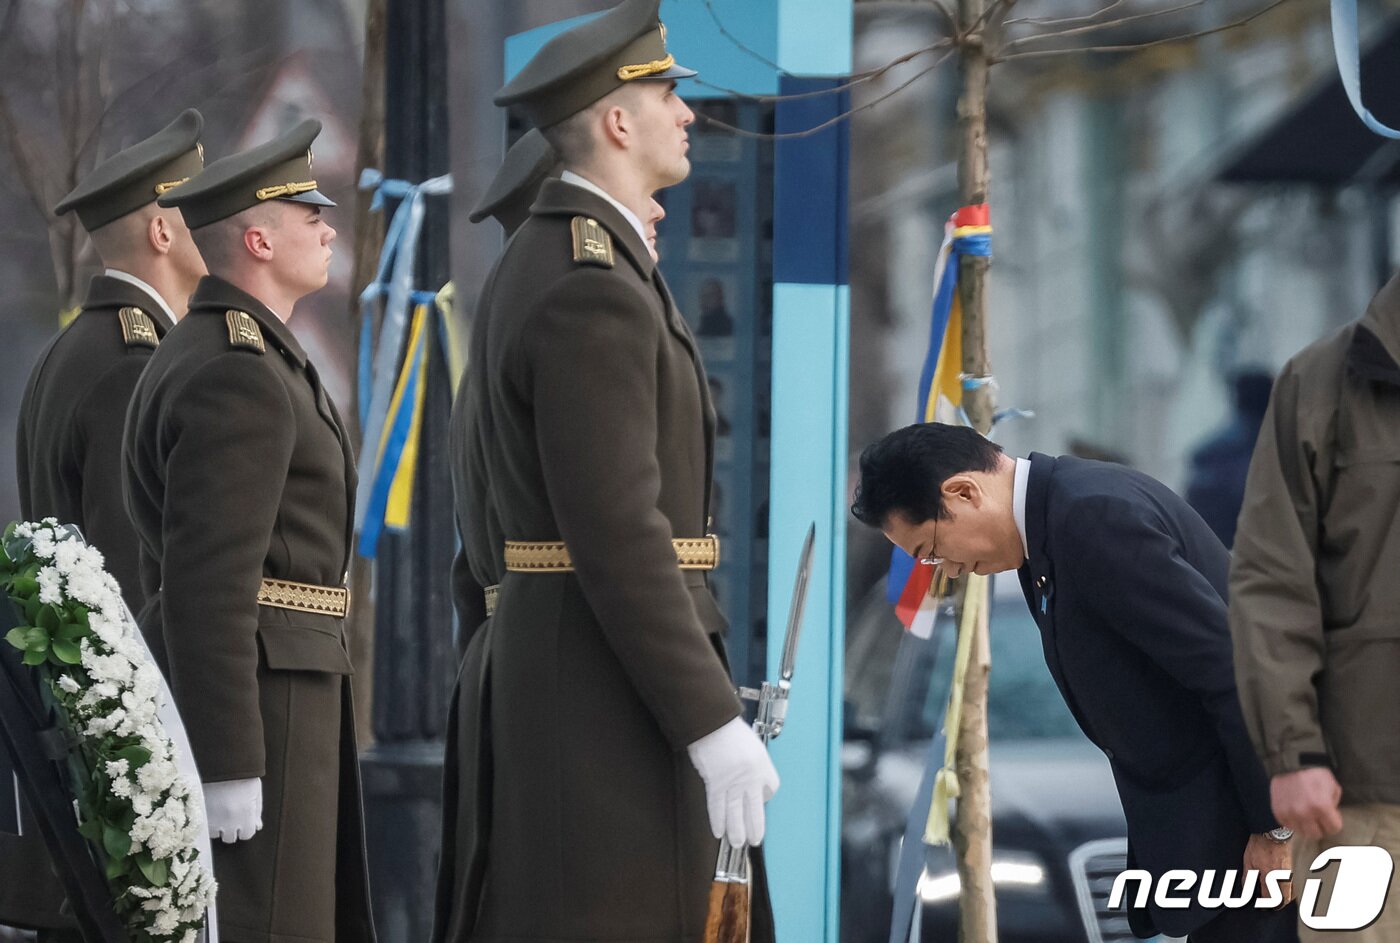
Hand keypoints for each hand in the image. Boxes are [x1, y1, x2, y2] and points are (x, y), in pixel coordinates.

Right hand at [203, 778, 262, 843]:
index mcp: (246, 814)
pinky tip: (211, 809)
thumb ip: (257, 811)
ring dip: (217, 826)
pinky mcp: (200, 813)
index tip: (243, 820)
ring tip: (219, 811)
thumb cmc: (242, 776)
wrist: (222, 763)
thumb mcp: (255, 792)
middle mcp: (229, 820)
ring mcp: (213, 818)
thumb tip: (257, 827)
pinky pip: (203, 826)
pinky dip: (207, 821)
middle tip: (230, 816)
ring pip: (215, 834)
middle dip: (231, 829)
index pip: (247, 835)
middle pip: (230, 838)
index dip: (245, 828)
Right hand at [686, 716, 779, 846]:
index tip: (762, 802)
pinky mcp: (716, 784)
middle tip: (755, 839)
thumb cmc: (729, 730)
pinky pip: (717, 807)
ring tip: (737, 842)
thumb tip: (750, 776)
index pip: (771, 788)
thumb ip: (754, 762)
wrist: (712, 724)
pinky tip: (718, 831)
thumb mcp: (752, 744)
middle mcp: (750, 777)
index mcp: (762, 765)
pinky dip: (717, 820)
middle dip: (756, 827)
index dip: (766, 797)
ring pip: (736, 814)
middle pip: (755, 809)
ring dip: (736, 831)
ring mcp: (733, 783)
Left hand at [1244, 833, 1293, 905]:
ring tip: (1278, 895)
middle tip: (1272, 904)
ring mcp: (1293, 873)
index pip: (1272, 900)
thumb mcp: (1248, 860)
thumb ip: (1248, 877)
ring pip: (1293, 893)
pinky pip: (1296, 883)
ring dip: (1286, 896)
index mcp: (1271, 878)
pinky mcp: (1298, 868)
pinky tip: (1285, 884)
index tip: (1263, 906)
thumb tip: (1247, 890)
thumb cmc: (1260, 844)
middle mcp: (1284, 878)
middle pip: (1285, 900)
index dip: (1267, 905)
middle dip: (1278, 903)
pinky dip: (1292, 887)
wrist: (1275, 831)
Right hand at [1271, 767, 1342, 838]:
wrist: (1291, 762)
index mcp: (1322, 807)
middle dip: (1320, 826)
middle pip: (1316, 834)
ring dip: (1306, 825)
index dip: (1334, 822)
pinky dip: (1293, 821)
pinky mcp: (1278, 811)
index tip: (1331, 815)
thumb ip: (1334, 805)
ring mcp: (1289, 813)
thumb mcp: (1333, 787)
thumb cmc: (1315, 773)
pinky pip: (1288, 825)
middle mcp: (1304, 813)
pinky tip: (1295, 811)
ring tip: (1306, 814)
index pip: (1334, 829)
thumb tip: (1330, 816)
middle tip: (1319, 817)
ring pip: (1301, 832)